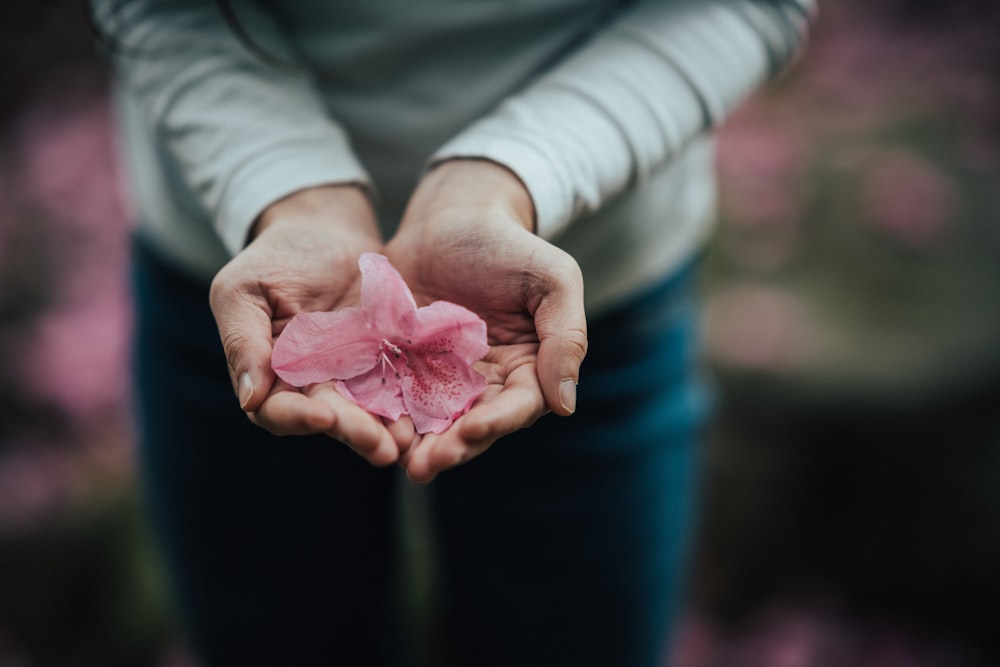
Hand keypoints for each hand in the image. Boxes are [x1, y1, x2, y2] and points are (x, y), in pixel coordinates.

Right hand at [209, 185, 410, 465]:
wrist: (326, 227)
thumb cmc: (275, 256)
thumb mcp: (244, 289)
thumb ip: (243, 340)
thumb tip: (249, 398)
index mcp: (271, 376)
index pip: (277, 410)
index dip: (298, 418)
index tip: (322, 416)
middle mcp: (313, 385)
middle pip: (331, 418)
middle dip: (355, 432)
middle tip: (382, 448)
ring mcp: (353, 375)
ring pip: (369, 409)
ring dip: (386, 427)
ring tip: (408, 440)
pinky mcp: (387, 359)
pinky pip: (400, 382)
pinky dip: (413, 397)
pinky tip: (431, 408)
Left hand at [385, 160, 587, 481]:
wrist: (452, 214)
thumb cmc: (509, 245)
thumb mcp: (552, 280)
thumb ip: (566, 338)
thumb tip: (565, 406)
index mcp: (526, 370)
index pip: (517, 407)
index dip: (497, 422)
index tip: (473, 429)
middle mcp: (484, 383)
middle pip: (470, 426)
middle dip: (450, 448)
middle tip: (424, 466)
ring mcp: (440, 377)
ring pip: (430, 421)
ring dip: (414, 444)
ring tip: (394, 458)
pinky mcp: (401, 365)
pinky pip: (392, 395)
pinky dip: (381, 414)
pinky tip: (364, 426)